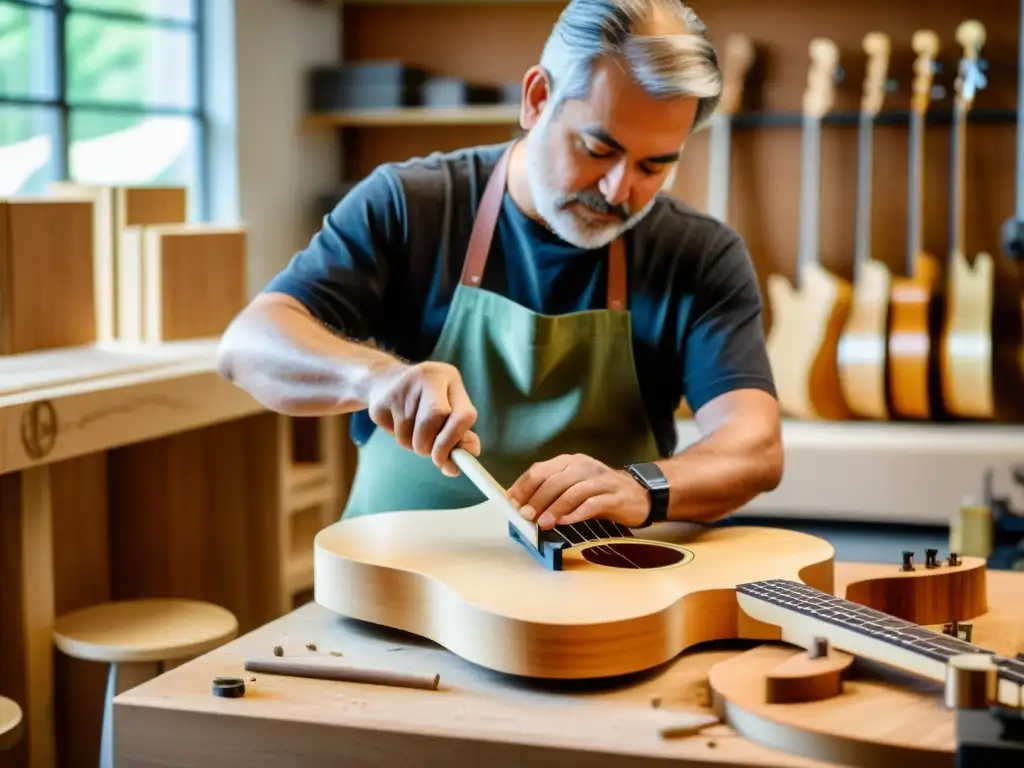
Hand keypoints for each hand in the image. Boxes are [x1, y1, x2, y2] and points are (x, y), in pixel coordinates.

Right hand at [366, 360, 480, 475]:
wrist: (384, 381)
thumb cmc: (426, 400)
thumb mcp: (449, 407)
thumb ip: (462, 432)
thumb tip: (472, 452)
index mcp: (449, 377)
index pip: (462, 414)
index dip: (455, 441)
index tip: (444, 460)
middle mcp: (427, 376)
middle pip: (433, 420)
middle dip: (430, 445)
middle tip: (427, 451)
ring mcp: (401, 387)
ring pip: (410, 433)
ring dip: (413, 444)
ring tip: (413, 430)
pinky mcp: (381, 401)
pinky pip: (393, 433)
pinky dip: (398, 436)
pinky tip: (398, 421)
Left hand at [506, 453, 649, 529]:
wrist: (640, 494)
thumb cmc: (600, 492)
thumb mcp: (574, 486)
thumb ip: (551, 491)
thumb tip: (522, 506)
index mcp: (570, 461)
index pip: (540, 470)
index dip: (524, 486)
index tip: (511, 503)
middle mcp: (584, 466)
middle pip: (554, 480)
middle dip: (537, 499)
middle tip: (525, 515)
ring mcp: (601, 480)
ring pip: (572, 492)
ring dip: (554, 508)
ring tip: (543, 523)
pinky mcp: (615, 496)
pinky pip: (592, 503)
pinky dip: (577, 513)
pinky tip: (566, 522)